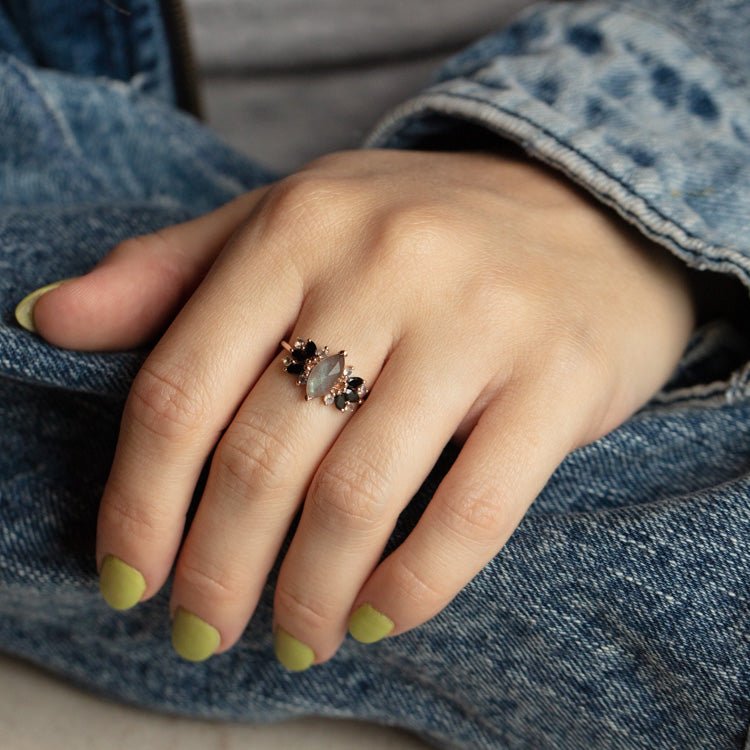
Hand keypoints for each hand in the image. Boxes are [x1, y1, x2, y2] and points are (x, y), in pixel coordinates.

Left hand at [31, 149, 695, 667]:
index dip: (139, 502)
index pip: (181, 389)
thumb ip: (171, 273)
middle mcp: (386, 264)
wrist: (587, 211)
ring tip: (291, 636)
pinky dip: (414, 587)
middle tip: (203, 631)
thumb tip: (47, 321)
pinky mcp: (559, 379)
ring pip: (360, 496)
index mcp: (300, 227)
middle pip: (263, 458)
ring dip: (309, 593)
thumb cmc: (423, 227)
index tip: (129, 576)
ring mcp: (480, 322)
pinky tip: (379, 617)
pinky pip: (472, 511)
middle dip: (217, 572)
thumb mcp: (292, 220)